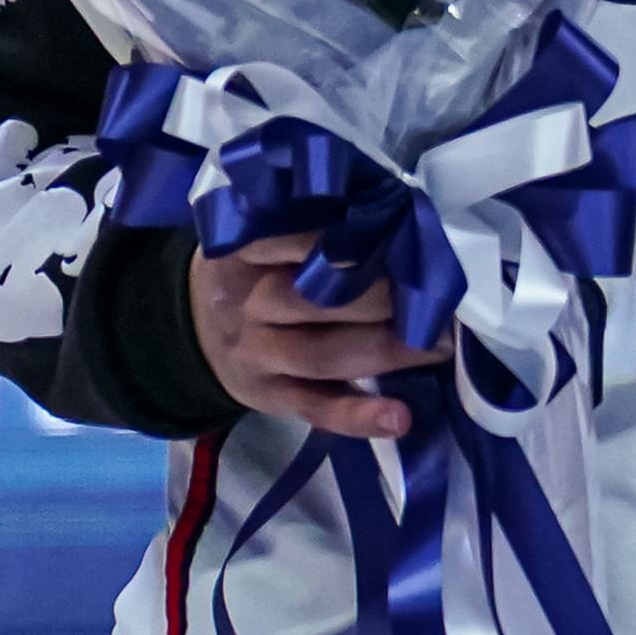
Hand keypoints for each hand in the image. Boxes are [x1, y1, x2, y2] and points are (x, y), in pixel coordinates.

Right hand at [188, 239, 438, 439]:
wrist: (194, 328)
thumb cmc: (256, 270)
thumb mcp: (262, 237)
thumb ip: (310, 228)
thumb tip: (394, 215)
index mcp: (244, 254)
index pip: (293, 240)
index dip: (350, 238)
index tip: (403, 232)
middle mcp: (248, 305)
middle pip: (311, 299)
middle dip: (380, 296)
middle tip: (438, 292)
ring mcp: (257, 356)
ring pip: (320, 355)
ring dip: (386, 351)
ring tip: (441, 345)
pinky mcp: (272, 398)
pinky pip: (315, 409)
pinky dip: (357, 417)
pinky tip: (399, 419)